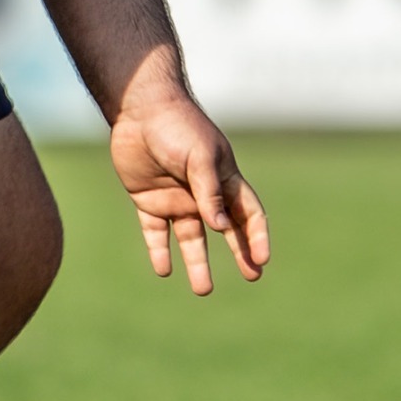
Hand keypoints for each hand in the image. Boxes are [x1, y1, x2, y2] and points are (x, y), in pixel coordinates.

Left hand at [108, 87, 269, 295]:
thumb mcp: (200, 157)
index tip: (262, 260)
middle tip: (252, 277)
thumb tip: (222, 229)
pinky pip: (156, 233)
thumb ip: (210, 192)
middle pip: (227, 230)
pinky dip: (160, 252)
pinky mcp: (149, 201)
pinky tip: (164, 270)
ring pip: (191, 239)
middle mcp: (203, 194)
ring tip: (203, 289)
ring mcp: (177, 199)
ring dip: (198, 263)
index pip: (249, 213)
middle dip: (240, 253)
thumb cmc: (177, 127)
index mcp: (225, 179)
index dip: (258, 236)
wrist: (139, 111)